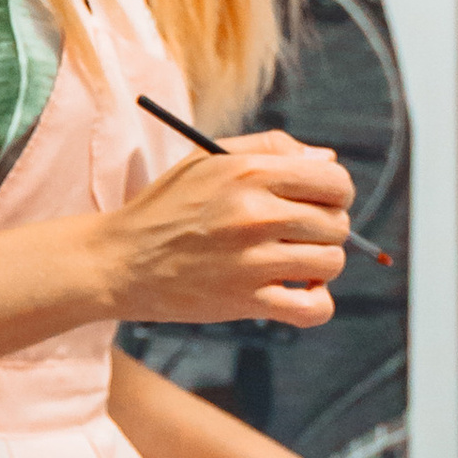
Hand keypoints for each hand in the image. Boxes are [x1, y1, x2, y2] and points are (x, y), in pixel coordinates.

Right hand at [101, 134, 351, 327]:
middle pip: (337, 223)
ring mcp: (253, 261)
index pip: (335, 182)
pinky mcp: (247, 302)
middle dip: (325, 228)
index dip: (335, 193)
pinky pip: (315, 308)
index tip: (319, 203)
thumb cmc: (167, 207)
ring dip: (320, 265)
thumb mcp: (209, 160)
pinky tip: (298, 291)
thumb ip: (272, 149)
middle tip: (296, 234)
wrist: (120, 261)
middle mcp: (255, 215)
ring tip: (292, 261)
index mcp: (249, 173)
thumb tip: (328, 162)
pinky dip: (317, 303)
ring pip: (332, 262)